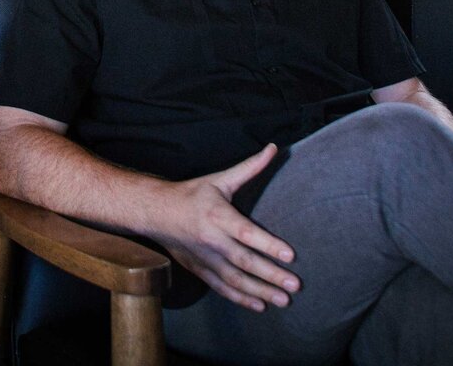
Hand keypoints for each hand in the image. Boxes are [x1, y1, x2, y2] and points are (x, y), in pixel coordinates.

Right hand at [150, 144, 300, 311]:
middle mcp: (212, 240)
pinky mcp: (200, 270)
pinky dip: (241, 298)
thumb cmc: (192, 193)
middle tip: (296, 285)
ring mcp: (206, 259)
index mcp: (218, 216)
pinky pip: (222, 288)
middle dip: (272, 275)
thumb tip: (274, 147)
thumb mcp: (220, 179)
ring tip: (284, 300)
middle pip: (245, 262)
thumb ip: (249, 167)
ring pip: (236, 280)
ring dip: (261, 291)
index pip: (247, 233)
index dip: (268, 245)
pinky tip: (261, 305)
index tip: (290, 255)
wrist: (157, 213)